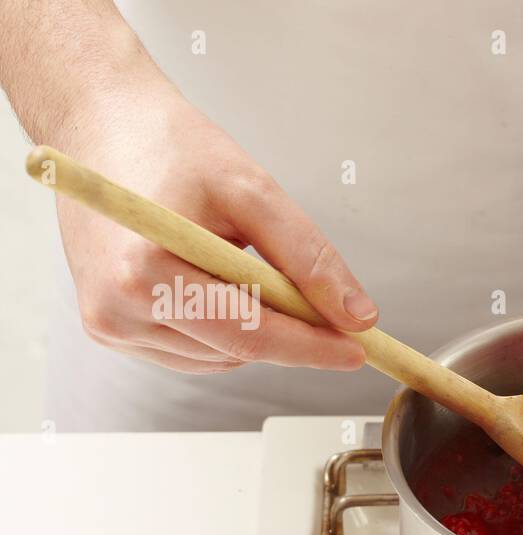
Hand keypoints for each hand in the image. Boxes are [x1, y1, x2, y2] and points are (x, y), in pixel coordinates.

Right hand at [54, 85, 374, 372]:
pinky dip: (224, 332)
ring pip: (218, 359)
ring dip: (255, 332)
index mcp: (144, 274)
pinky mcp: (109, 328)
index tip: (359, 350)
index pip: (249, 335)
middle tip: (332, 315)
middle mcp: (116, 310)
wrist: (101, 126)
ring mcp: (109, 324)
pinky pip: (192, 352)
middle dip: (291, 337)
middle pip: (236, 352)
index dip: (311, 347)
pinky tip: (219, 285)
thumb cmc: (173, 149)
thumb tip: (356, 317)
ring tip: (246, 268)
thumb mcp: (254, 192)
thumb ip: (309, 258)